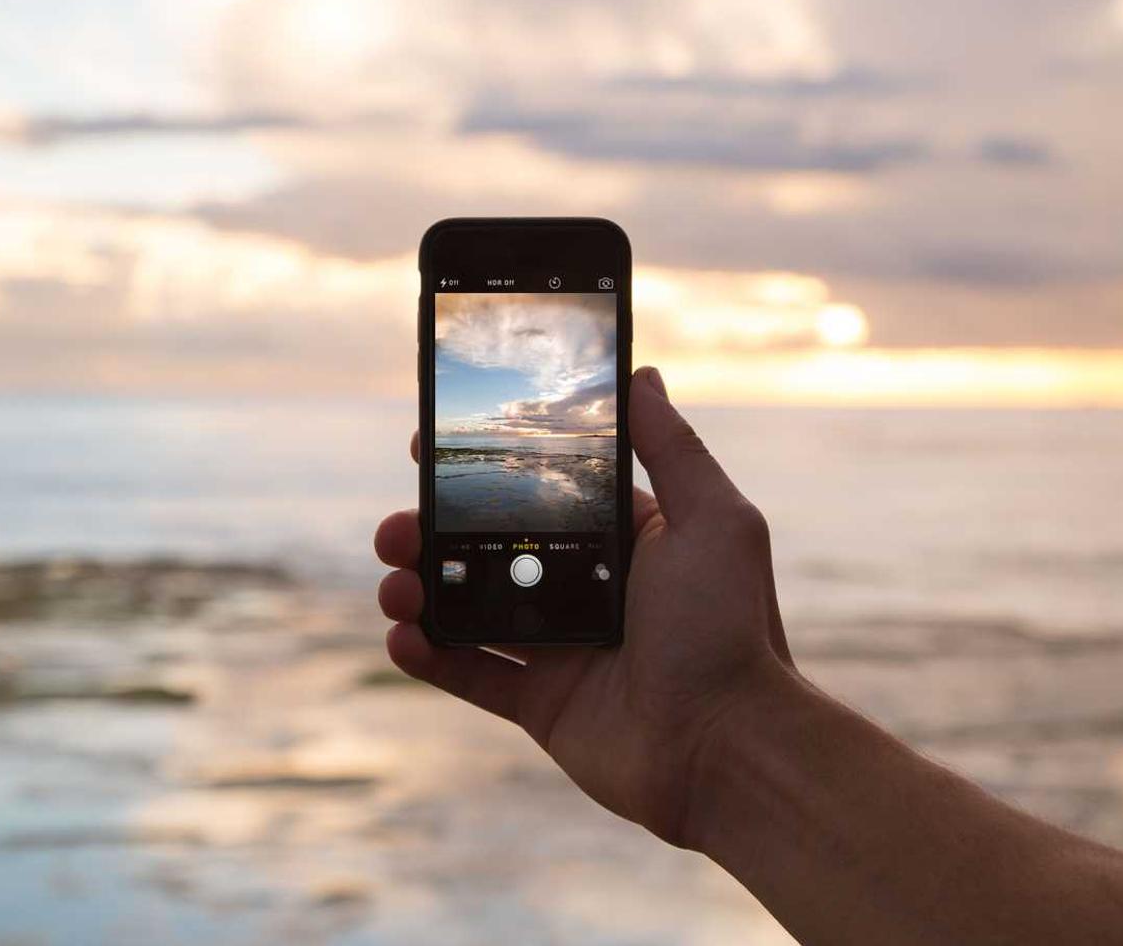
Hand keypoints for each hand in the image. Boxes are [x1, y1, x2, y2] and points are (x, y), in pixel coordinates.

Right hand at [373, 366, 791, 847]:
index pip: (538, 491)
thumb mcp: (712, 520)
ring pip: (469, 607)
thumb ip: (671, 447)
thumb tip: (642, 374)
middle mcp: (586, 588)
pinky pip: (472, 675)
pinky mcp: (542, 703)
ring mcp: (561, 647)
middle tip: (396, 527)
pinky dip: (429, 657)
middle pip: (490, 548)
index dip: (483, 471)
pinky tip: (402, 638)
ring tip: (394, 584)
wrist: (728, 748)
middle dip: (434, 532)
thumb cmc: (728, 627)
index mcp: (622, 541)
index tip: (429, 446)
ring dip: (419, 591)